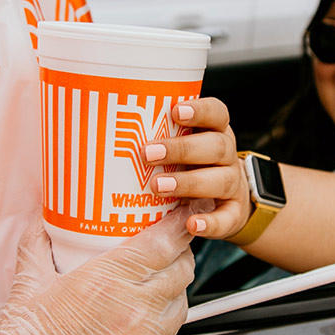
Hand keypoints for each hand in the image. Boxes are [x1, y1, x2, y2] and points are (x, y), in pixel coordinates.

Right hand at [0, 203, 202, 334]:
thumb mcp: (27, 286)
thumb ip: (37, 248)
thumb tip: (41, 226)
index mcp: (110, 282)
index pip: (164, 243)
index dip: (180, 224)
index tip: (182, 214)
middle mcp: (137, 312)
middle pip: (181, 272)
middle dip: (180, 255)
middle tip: (169, 247)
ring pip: (180, 305)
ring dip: (173, 291)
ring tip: (154, 286)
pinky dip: (163, 326)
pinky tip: (144, 324)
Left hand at [143, 97, 251, 239]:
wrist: (227, 201)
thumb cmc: (191, 167)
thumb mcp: (181, 145)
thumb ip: (156, 136)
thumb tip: (101, 130)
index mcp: (215, 132)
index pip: (216, 113)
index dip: (200, 110)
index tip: (175, 111)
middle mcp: (227, 155)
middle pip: (216, 146)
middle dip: (182, 149)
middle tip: (148, 153)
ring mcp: (233, 184)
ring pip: (221, 180)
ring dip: (189, 182)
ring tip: (158, 186)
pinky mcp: (234, 213)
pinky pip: (226, 218)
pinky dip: (210, 222)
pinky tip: (191, 224)